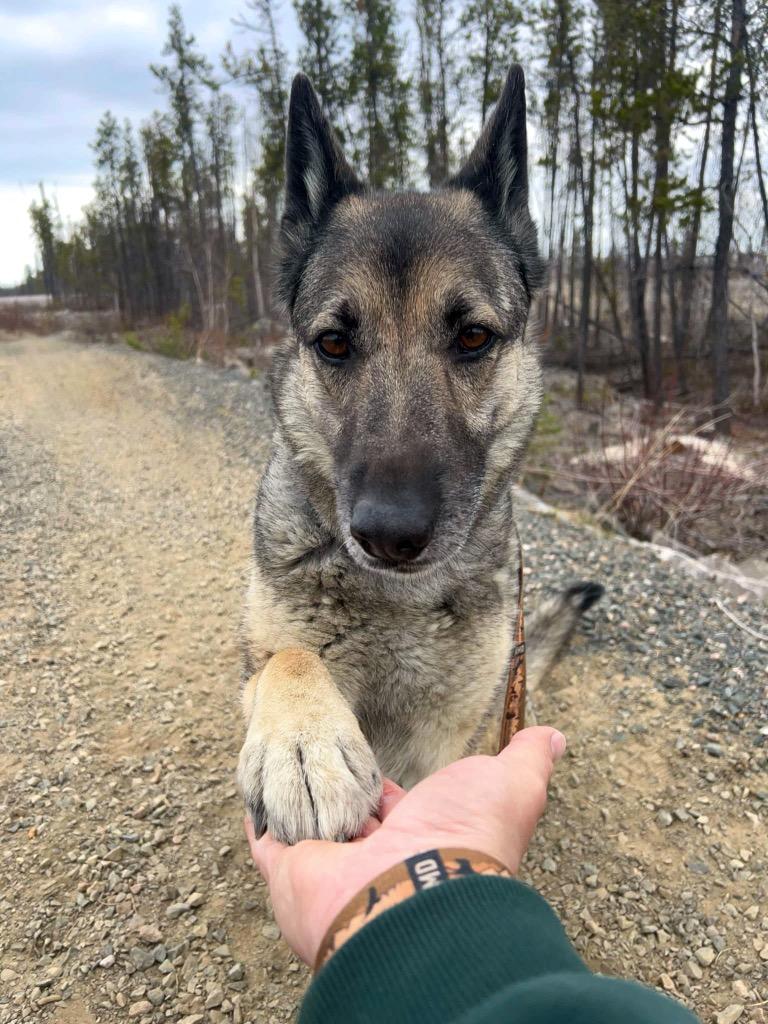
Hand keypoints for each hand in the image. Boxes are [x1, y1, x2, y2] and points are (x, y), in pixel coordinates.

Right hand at [246, 726, 565, 964]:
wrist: (418, 890)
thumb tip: (555, 736)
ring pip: (310, 826)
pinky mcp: (289, 871)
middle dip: (340, 795)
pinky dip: (262, 820)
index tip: (375, 771)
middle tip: (324, 761)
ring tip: (287, 762)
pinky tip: (256, 798)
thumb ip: (528, 759)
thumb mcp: (511, 784)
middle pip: (350, 822)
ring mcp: (330, 867)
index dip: (385, 789)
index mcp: (419, 840)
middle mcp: (375, 860)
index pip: (394, 810)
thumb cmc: (468, 835)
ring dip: (302, 799)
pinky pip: (268, 840)